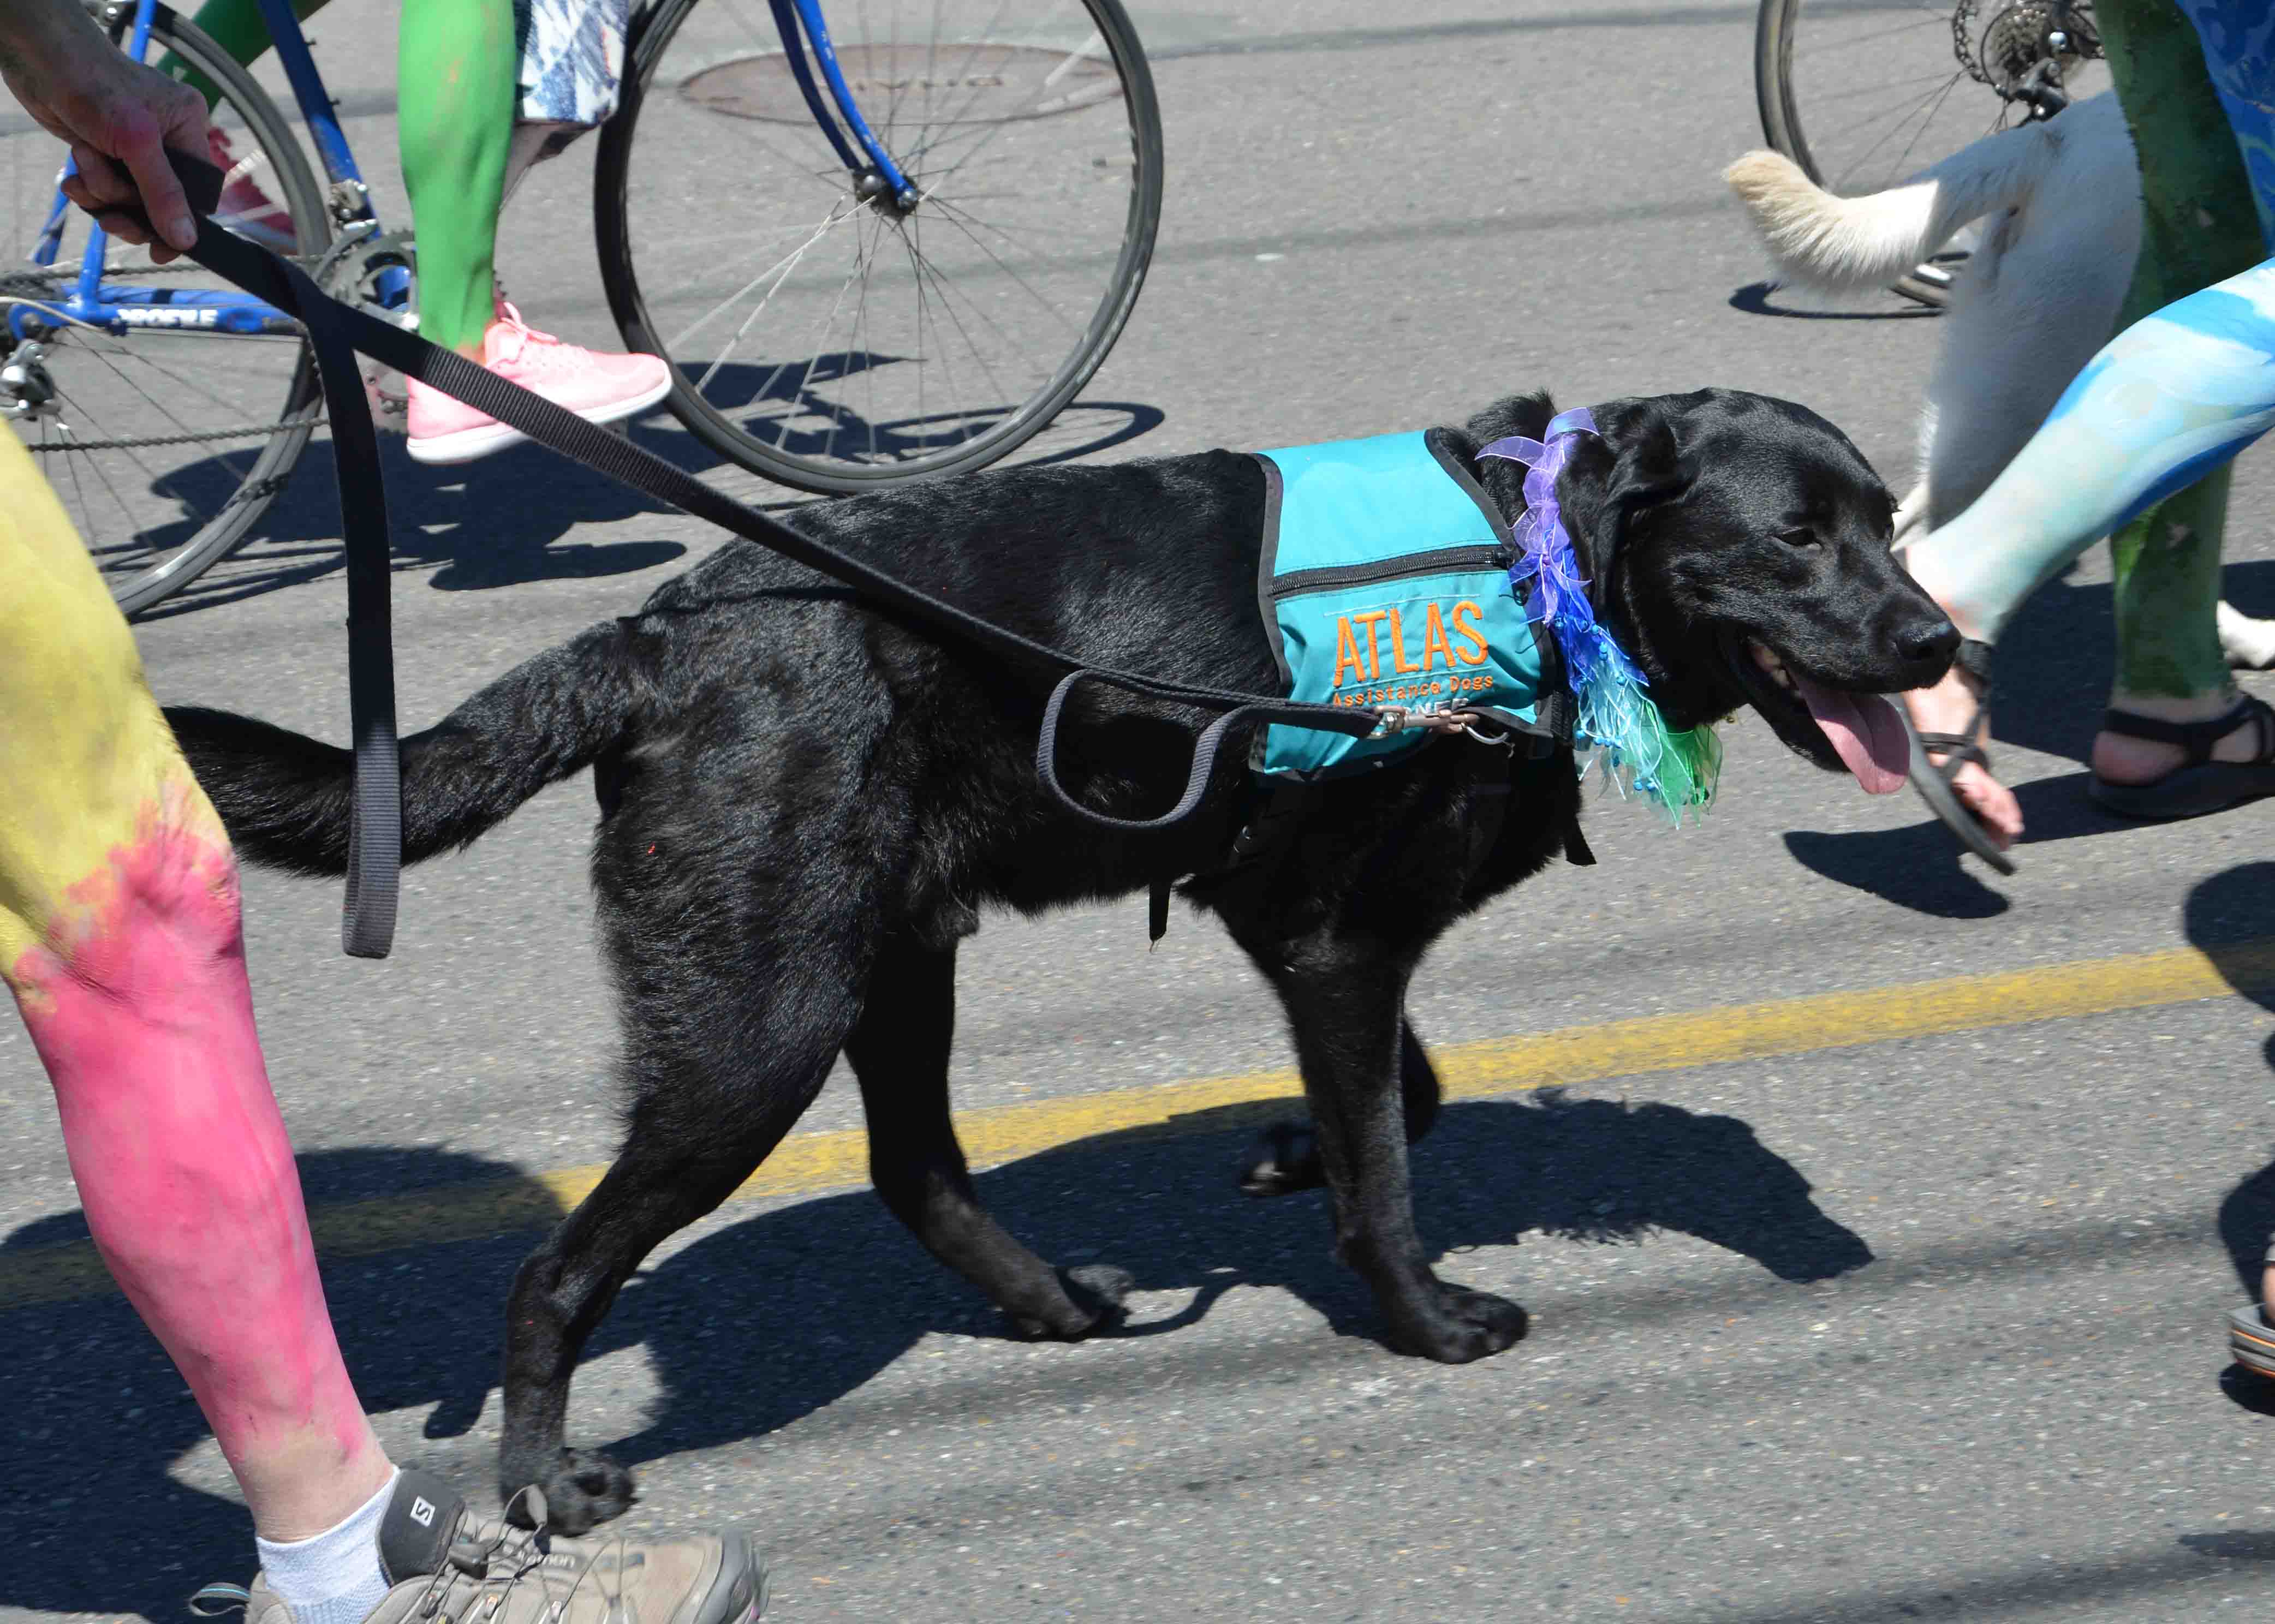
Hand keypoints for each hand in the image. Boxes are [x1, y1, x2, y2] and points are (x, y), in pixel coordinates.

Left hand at [0, 0, 208, 257]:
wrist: (38, 57)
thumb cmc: (92, 84)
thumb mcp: (136, 142)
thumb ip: (163, 192)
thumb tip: (186, 239)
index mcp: (187, 128)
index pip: (198, 191)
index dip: (181, 222)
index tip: (161, 250)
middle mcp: (164, 140)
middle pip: (160, 201)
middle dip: (129, 206)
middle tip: (112, 219)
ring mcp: (132, 148)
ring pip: (128, 198)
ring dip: (102, 191)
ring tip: (84, 164)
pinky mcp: (103, 151)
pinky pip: (104, 189)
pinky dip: (87, 186)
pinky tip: (73, 175)